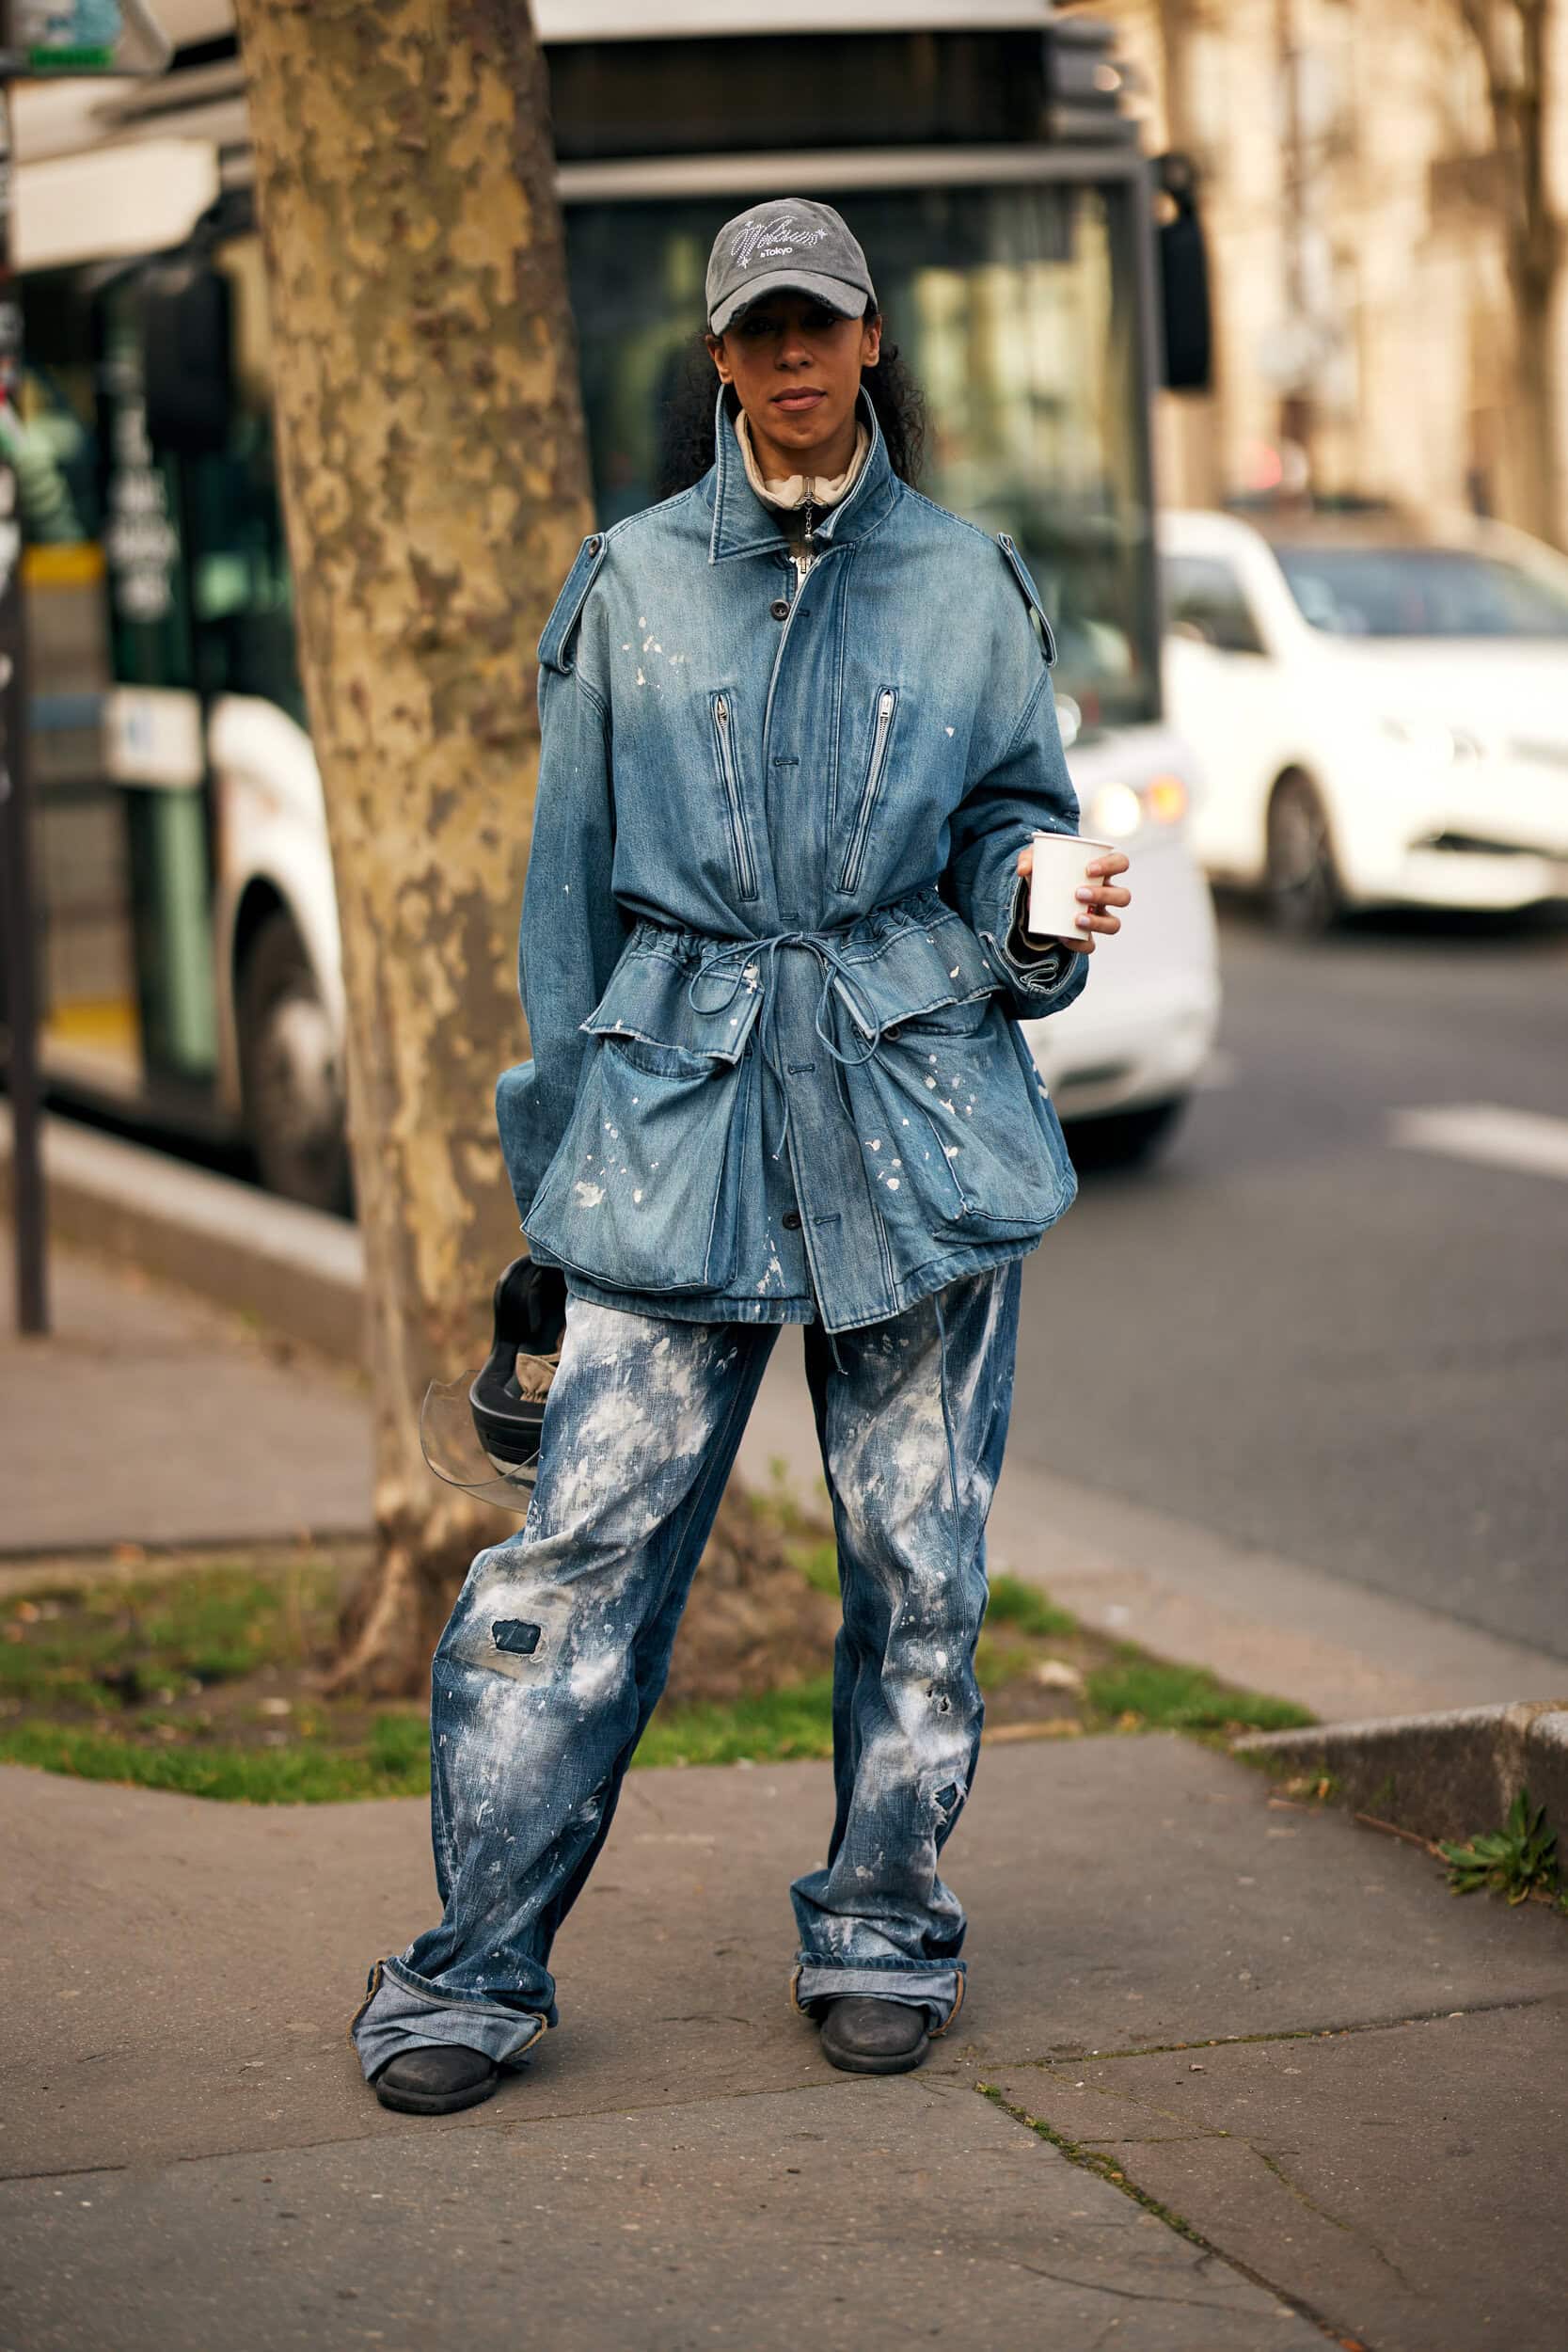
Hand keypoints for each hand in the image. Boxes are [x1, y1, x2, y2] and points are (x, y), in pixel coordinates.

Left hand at [1014, 843, 1131, 955]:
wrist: (1036, 896)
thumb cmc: (1045, 872)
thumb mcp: (1036, 861)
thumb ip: (1027, 859)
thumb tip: (1023, 870)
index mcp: (1101, 872)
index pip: (1120, 863)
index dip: (1112, 865)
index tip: (1089, 869)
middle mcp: (1105, 895)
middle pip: (1123, 896)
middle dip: (1104, 895)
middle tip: (1078, 893)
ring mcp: (1098, 916)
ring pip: (1114, 924)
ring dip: (1098, 922)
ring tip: (1076, 918)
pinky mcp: (1085, 936)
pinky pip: (1091, 945)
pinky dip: (1079, 943)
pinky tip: (1064, 936)